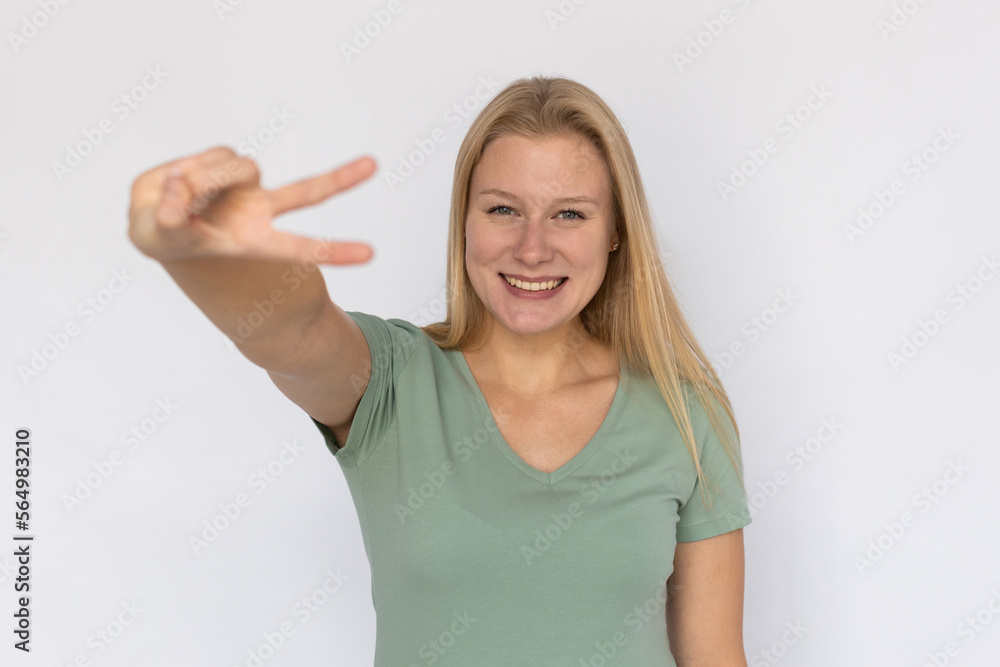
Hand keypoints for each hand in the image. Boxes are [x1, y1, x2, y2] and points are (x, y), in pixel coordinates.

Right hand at [127, 145, 375, 264]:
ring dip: (202, 177)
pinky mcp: (227, 162)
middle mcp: (259, 210)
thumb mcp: (160, 237)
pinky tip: (178, 179)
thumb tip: (186, 183)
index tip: (371, 255)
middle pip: (306, 192)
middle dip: (341, 179)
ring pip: (234, 165)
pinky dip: (192, 166)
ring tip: (180, 196)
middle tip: (374, 164)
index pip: (300, 248)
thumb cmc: (163, 236)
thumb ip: (173, 217)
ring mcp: (245, 185)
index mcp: (254, 241)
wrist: (155, 218)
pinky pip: (215, 153)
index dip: (334, 251)